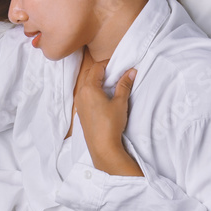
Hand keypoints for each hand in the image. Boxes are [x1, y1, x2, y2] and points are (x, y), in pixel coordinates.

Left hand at [76, 59, 141, 174]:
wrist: (103, 147)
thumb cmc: (110, 124)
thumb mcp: (120, 102)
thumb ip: (125, 85)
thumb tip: (131, 71)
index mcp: (89, 88)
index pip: (97, 67)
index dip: (108, 63)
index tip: (119, 64)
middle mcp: (81, 94)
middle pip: (89, 74)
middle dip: (101, 70)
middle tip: (115, 72)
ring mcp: (79, 104)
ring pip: (86, 85)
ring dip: (96, 80)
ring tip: (110, 84)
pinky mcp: (81, 112)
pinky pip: (85, 95)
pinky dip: (93, 91)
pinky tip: (104, 97)